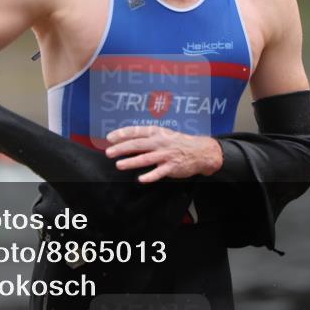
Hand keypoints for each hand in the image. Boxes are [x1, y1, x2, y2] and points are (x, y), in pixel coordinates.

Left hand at [105, 126, 223, 182]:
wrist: (200, 151)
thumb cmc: (178, 143)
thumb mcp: (163, 135)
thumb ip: (146, 139)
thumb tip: (126, 142)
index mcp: (156, 132)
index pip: (136, 131)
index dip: (122, 134)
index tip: (109, 138)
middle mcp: (160, 142)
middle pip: (138, 144)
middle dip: (122, 148)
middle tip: (109, 152)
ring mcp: (166, 155)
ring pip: (146, 158)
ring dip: (131, 161)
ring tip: (119, 165)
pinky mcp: (172, 167)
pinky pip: (159, 172)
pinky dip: (150, 176)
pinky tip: (140, 179)